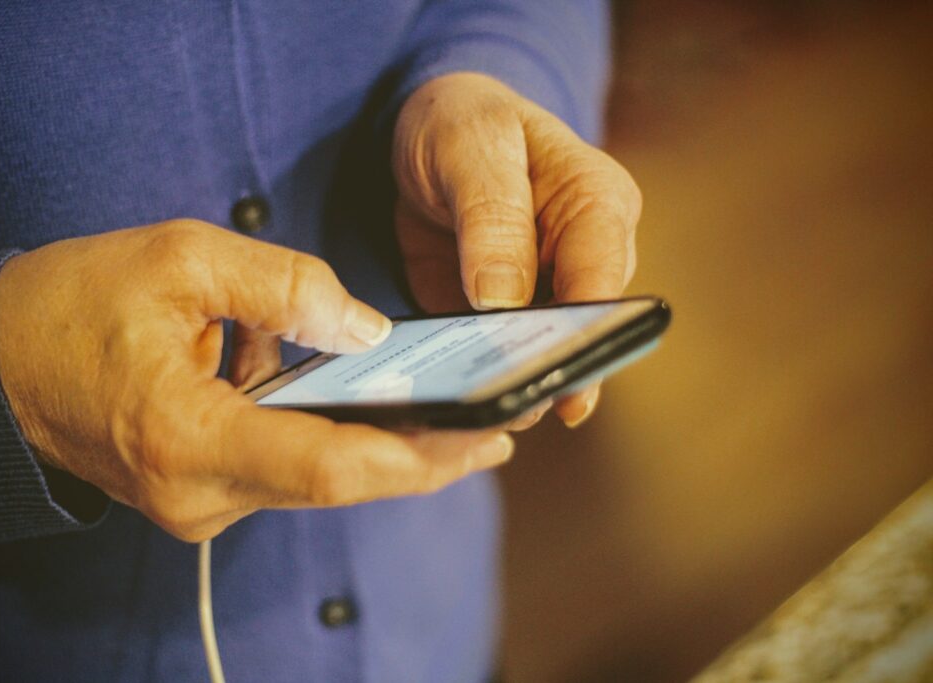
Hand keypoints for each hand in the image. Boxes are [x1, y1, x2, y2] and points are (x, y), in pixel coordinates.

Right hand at [0, 220, 512, 540]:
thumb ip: (283, 287)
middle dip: (421, 455)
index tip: (485, 437)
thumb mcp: (179, 260)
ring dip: (379, 442)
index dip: (418, 455)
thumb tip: (367, 328)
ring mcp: (200, 505)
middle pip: (339, 483)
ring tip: (448, 406)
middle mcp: (199, 494)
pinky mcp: (204, 494)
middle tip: (494, 424)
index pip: (329, 465)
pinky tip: (363, 398)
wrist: (0, 364)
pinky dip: (330, 434)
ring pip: (318, 479)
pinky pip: (288, 469)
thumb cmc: (76, 305)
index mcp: (188, 437)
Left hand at [393, 73, 640, 427]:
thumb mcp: (472, 148)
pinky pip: (492, 357)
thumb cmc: (462, 123)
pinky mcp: (498, 317)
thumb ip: (492, 217)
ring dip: (508, 383)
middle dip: (546, 371)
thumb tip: (504, 300)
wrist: (423, 133)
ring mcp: (542, 292)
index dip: (590, 336)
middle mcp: (581, 256)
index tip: (566, 390)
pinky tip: (447, 398)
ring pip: (537, 353)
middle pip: (577, 329)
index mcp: (597, 203)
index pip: (603, 278)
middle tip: (511, 409)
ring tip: (473, 412)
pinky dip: (472, 377)